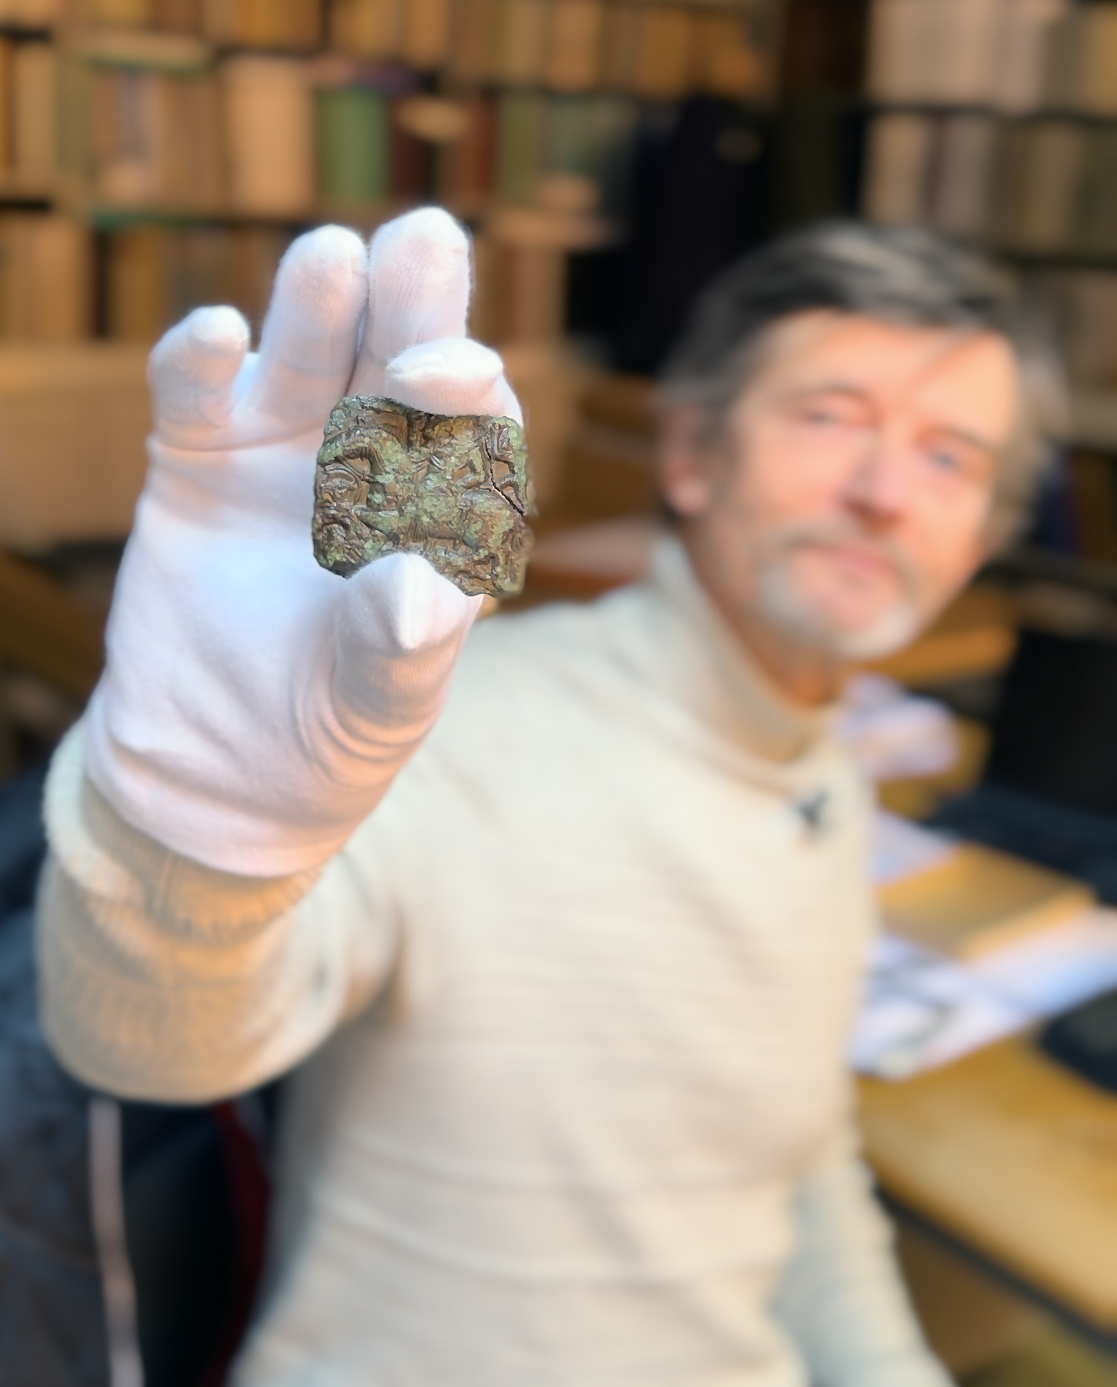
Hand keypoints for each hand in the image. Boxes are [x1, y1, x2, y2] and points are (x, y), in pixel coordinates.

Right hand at [83, 209, 520, 875]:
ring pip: (309, 355)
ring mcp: (285, 450)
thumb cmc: (329, 732)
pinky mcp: (199, 456)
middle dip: (415, 307)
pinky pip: (199, 391)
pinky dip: (202, 360)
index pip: (476, 436)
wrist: (218, 766)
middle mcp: (375, 463)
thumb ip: (403, 649)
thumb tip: (420, 591)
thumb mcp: (379, 703)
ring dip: (320, 305)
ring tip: (332, 257)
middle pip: (401, 366)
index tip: (454, 376)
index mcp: (443, 511)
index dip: (470, 399)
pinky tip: (219, 335)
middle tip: (423, 243)